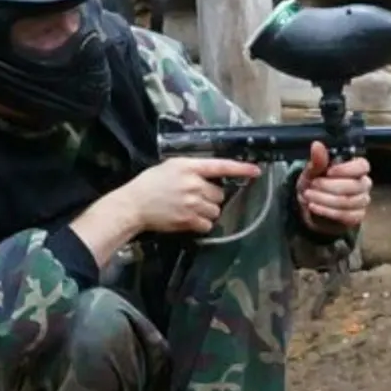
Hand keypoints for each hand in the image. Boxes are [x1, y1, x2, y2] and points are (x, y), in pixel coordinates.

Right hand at [71, 157, 260, 264]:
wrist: (133, 205)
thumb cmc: (150, 184)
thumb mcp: (171, 167)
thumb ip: (192, 170)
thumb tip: (212, 177)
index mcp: (189, 167)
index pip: (221, 166)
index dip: (241, 168)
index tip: (256, 171)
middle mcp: (194, 184)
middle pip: (220, 194)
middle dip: (211, 197)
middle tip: (193, 197)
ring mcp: (193, 203)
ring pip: (216, 210)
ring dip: (207, 211)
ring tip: (189, 208)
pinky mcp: (189, 220)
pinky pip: (208, 224)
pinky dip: (201, 224)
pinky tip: (188, 219)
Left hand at [296, 141, 371, 234]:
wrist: (310, 206)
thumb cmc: (315, 185)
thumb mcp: (312, 171)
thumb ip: (318, 160)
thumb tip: (317, 145)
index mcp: (355, 168)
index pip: (363, 166)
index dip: (347, 170)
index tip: (329, 172)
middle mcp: (363, 184)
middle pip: (355, 186)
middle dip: (329, 186)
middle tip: (312, 185)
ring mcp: (362, 201)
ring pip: (348, 201)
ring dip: (325, 199)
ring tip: (309, 196)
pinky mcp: (357, 216)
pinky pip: (346, 216)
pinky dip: (327, 211)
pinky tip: (315, 207)